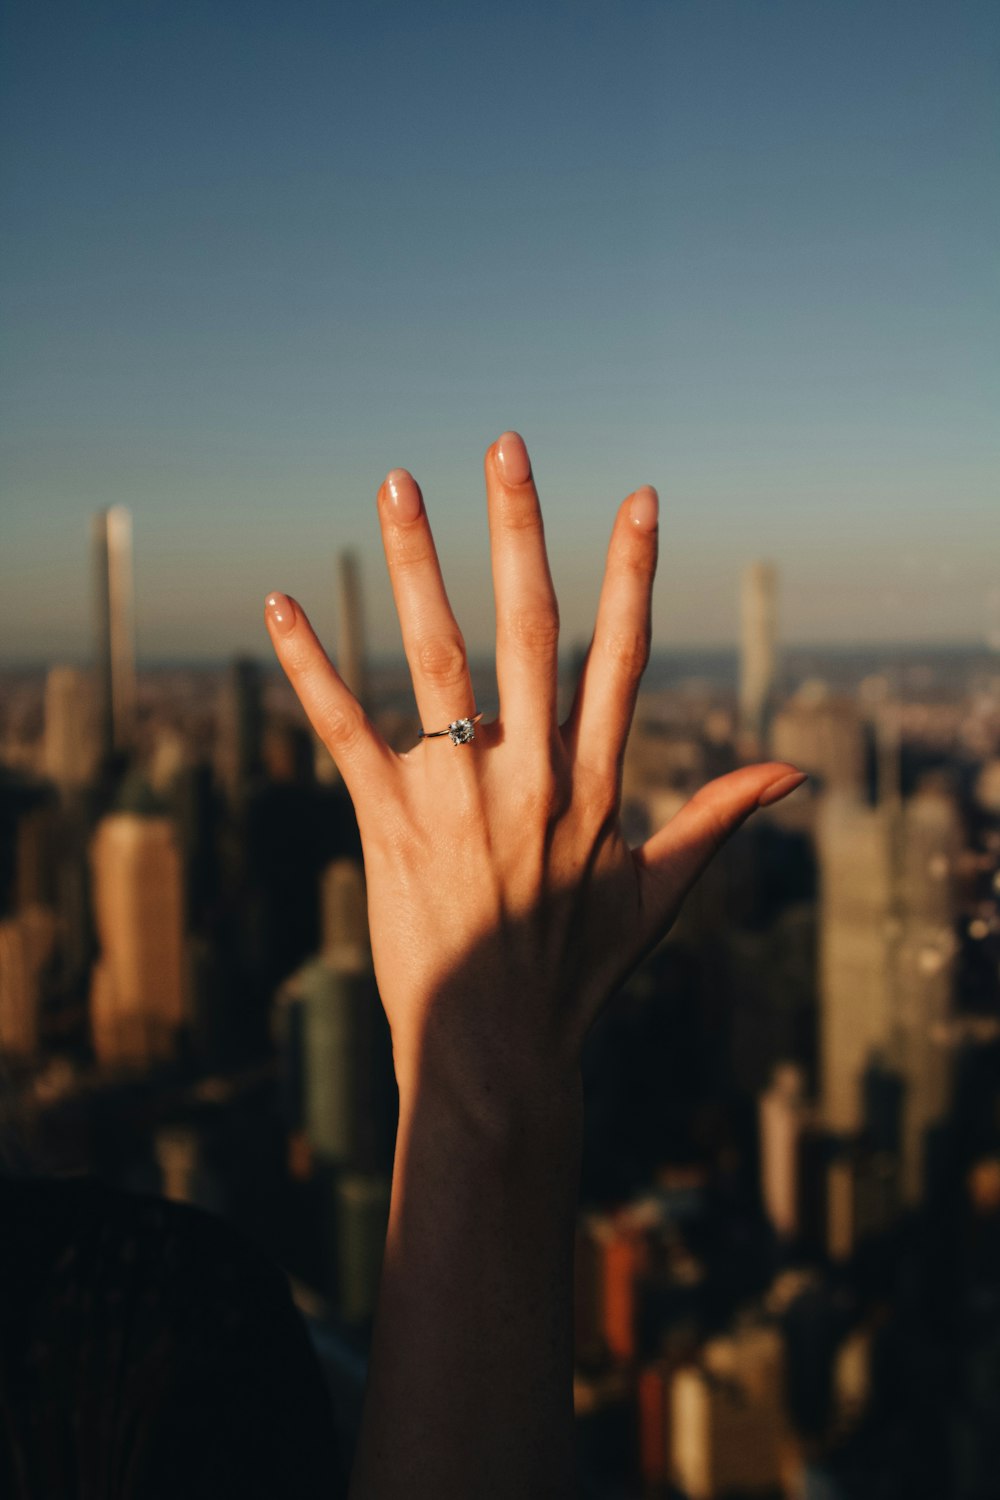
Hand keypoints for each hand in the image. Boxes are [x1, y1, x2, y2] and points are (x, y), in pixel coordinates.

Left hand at [264, 432, 804, 1129]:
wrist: (497, 1049)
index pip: (621, 654)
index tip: (639, 499)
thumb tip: (795, 773)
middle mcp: (532, 772)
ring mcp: (458, 794)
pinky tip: (278, 602)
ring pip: (435, 657)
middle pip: (527, 628)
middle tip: (506, 445)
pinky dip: (310, 665)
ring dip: (414, 564)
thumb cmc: (578, 972)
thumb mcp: (660, 893)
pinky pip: (343, 728)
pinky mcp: (389, 820)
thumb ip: (720, 817)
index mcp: (596, 781)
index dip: (632, 572)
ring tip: (397, 482)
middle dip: (518, 529)